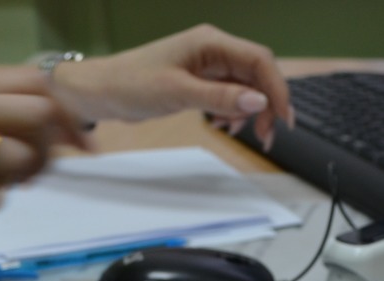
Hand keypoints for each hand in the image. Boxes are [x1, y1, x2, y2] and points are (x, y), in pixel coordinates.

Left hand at [48, 24, 293, 148]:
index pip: (259, 60)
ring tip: (239, 132)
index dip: (277, 89)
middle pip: (257, 74)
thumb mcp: (177, 93)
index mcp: (210, 42)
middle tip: (266, 136)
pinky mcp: (198, 81)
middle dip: (266, 104)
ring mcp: (206, 66)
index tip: (282, 118)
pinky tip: (223, 124)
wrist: (100, 91)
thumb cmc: (130, 83)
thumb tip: (257, 101)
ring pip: (245, 87)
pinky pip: (228, 95)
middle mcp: (212, 50)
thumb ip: (219, 97)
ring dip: (250, 110)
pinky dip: (232, 111)